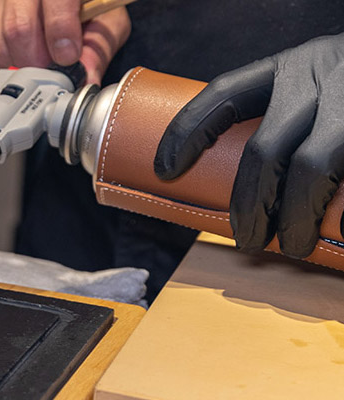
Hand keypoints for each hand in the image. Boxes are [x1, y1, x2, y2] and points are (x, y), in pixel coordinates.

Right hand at [0, 0, 129, 84]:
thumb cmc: (83, 3)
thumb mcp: (104, 18)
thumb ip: (97, 46)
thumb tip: (87, 77)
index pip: (54, 5)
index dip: (60, 37)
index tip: (68, 56)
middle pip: (18, 30)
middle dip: (37, 61)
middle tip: (51, 66)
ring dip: (19, 64)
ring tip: (37, 59)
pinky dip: (2, 61)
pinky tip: (19, 53)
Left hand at [155, 33, 343, 257]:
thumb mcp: (321, 86)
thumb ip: (288, 121)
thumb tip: (249, 191)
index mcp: (293, 65)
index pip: (225, 93)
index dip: (188, 131)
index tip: (163, 170)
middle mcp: (322, 74)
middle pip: (266, 150)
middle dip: (250, 205)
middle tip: (249, 241)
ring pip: (310, 168)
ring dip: (294, 217)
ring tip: (293, 246)